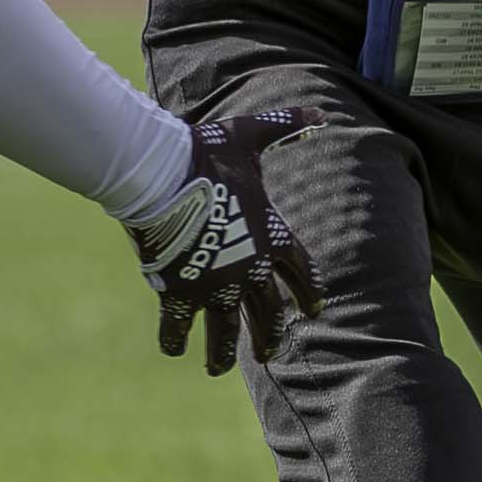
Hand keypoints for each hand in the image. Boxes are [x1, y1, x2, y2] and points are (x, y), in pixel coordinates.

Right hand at [129, 104, 328, 373]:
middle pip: (267, 312)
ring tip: (217, 369)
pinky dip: (174, 338)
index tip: (314, 311)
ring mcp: (214, 284)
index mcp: (272, 234)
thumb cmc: (205, 151)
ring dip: (222, 352)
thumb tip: (322, 113)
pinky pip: (178, 325)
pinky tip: (173, 348)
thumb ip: (285, 126)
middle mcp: (249, 267)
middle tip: (269, 354)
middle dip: (268, 334)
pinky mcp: (179, 291)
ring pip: (225, 330)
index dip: (308, 291)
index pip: (301, 270)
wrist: (160, 172)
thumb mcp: (250, 136)